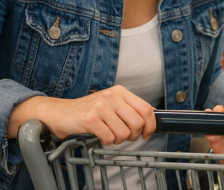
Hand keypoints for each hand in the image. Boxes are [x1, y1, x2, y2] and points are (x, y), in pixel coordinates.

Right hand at [8, 85, 155, 144]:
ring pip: (124, 133)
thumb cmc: (89, 110)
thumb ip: (130, 109)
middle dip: (134, 135)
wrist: (60, 112)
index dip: (150, 125)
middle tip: (126, 137)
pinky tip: (100, 135)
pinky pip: (109, 138)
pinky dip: (107, 141)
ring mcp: (101, 107)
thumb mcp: (112, 103)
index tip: (147, 134)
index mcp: (121, 91)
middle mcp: (112, 96)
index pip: (146, 109)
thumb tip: (152, 119)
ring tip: (110, 134)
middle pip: (137, 122)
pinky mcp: (90, 119)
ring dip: (119, 140)